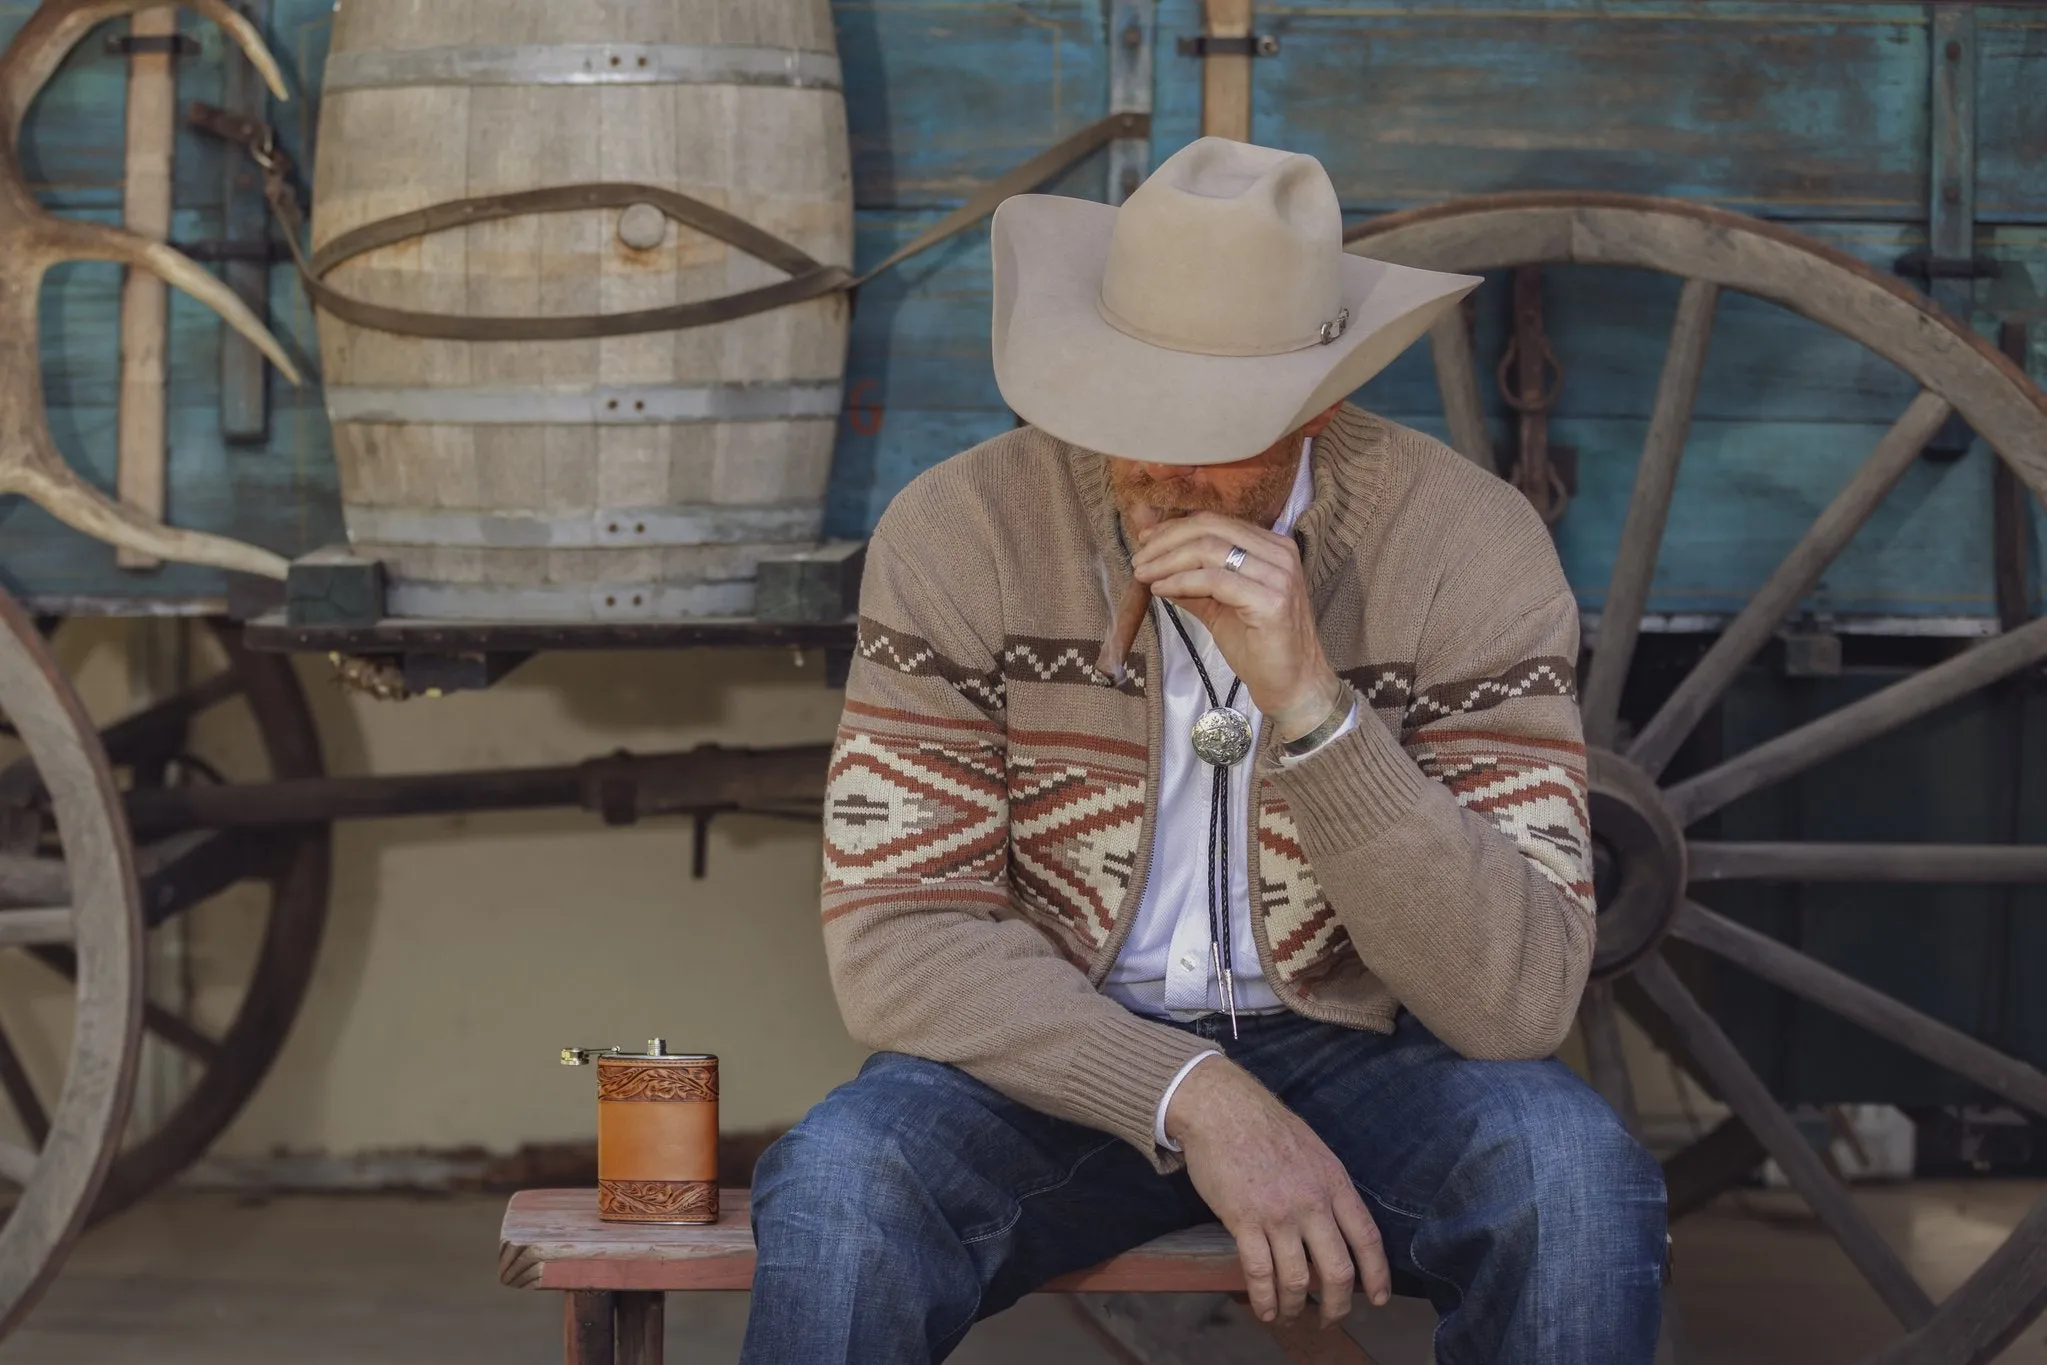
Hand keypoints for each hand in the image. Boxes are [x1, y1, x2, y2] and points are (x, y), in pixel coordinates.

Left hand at [1130, 513, 1344, 740]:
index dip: (1174, 528)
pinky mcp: (1271, 600)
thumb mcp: (1217, 605)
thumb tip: (1153, 563)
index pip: (1215, 522)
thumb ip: (1191, 580)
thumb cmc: (1257, 645)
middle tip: (1138, 560)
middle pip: (1210, 529)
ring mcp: (1278, 574)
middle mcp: (1279, 552)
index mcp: (1271, 546)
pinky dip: (1181, 581)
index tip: (1144, 541)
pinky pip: (1215, 580)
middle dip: (1166, 541)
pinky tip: (1161, 590)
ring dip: (1168, 561)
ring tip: (1143, 575)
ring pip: (1210, 550)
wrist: (1291, 684)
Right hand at [1165, 1057, 1390, 1326]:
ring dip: (1294, 1307)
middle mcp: (1313, 1202)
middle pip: (1337, 1270)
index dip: (1376, 1275)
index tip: (1377, 1299)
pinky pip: (1260, 1272)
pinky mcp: (1244, 1220)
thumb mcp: (1314, 1150)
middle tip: (1329, 1319)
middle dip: (1336, 1305)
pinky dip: (1264, 1299)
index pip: (1367, 1238)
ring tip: (1289, 1318)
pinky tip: (1264, 1311)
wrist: (1222, 1108)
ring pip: (1296, 1279)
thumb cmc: (1265, 1126)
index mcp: (1335, 1182)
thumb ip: (1327, 1187)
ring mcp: (1278, 1213)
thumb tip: (1336, 1224)